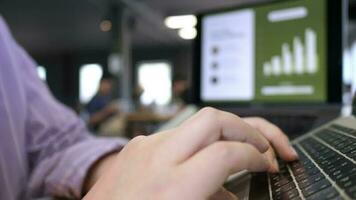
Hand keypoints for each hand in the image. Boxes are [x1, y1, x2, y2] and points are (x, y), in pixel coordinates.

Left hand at [84, 107, 296, 199]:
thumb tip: (235, 195)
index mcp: (170, 189)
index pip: (227, 153)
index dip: (256, 156)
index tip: (267, 165)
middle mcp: (156, 159)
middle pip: (213, 119)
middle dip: (247, 128)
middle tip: (263, 146)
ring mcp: (144, 147)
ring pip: (196, 123)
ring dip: (225, 133)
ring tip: (241, 151)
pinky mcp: (137, 145)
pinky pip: (177, 135)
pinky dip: (200, 144)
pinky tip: (205, 161)